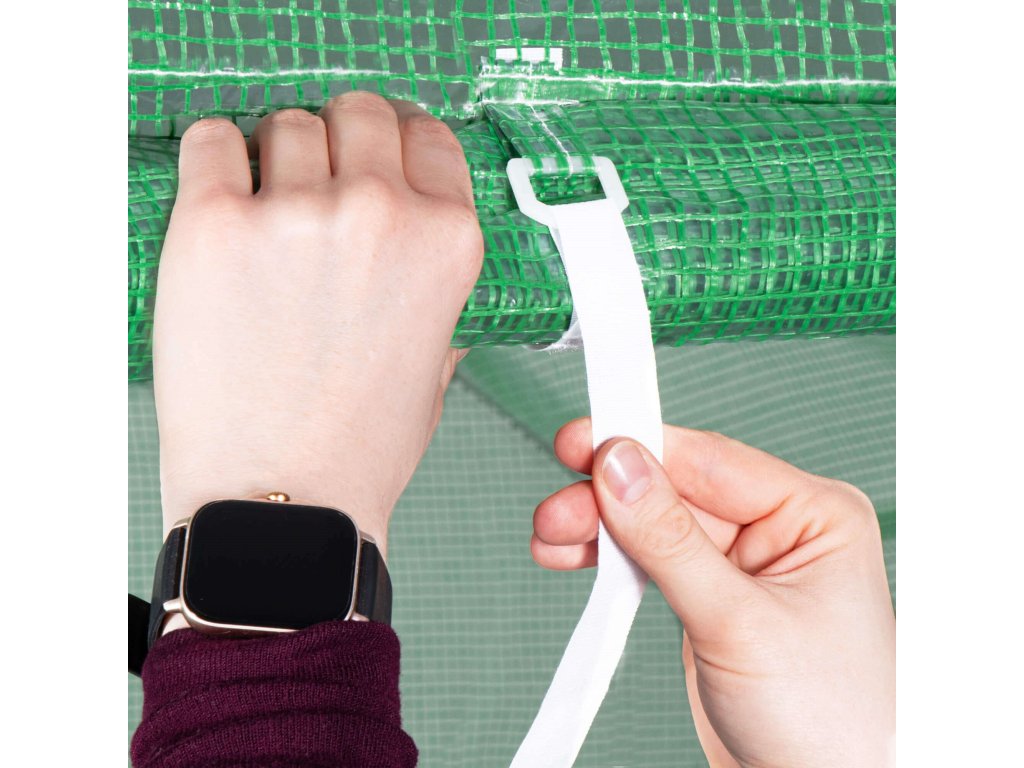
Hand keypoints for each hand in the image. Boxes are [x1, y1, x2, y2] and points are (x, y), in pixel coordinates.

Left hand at [153, 92, 482, 553]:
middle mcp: (380, 214)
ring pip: (286, 123)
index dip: (398, 141)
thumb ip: (435, 293)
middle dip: (340, 139)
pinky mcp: (215, 225)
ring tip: (267, 211)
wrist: (284, 501)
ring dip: (277, 156)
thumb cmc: (358, 448)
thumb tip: (419, 253)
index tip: (374, 153)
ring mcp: (298, 214)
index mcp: (446, 243)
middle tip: (317, 178)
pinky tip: (223, 196)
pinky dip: (214, 158)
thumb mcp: (435, 365)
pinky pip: (210, 139)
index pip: (427, 136)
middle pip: (358, 113)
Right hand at [533, 419, 894, 767]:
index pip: (711, 460)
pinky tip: (574, 556)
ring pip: (655, 523)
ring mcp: (742, 565)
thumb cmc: (825, 723)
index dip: (642, 448)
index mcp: (813, 514)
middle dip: (609, 499)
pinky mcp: (711, 599)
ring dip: (600, 529)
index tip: (581, 442)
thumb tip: (620, 466)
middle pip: (674, 489)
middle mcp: (779, 529)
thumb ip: (672, 541)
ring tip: (551, 538)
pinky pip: (652, 561)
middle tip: (555, 511)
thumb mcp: (739, 623)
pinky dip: (611, 560)